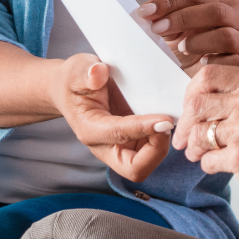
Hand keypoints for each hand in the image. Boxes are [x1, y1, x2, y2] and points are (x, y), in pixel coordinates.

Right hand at [50, 54, 173, 181]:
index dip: (144, 128)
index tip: (165, 119)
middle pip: (135, 168)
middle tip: (167, 123)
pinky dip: (161, 138)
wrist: (69, 90)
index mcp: (90, 130)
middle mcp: (104, 146)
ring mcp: (118, 147)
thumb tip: (98, 73)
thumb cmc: (73, 81)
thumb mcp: (77, 69)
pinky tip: (166, 117)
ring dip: (161, 145)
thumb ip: (87, 72)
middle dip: (157, 151)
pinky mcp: (129, 143)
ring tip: (169, 118)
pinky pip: (149, 150)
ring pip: (146, 162)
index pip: (120, 135)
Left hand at [137, 0, 238, 71]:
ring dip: (197, 41)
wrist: (202, 75)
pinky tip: (201, 64)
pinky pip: (231, 62)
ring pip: (225, 35)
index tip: (145, 12)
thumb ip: (163, 16)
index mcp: (225, 0)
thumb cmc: (188, 46)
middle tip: (157, 29)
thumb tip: (144, 13)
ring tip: (181, 48)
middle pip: (215, 10)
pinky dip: (213, 62)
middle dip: (182, 18)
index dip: (170, 1)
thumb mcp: (173, 28)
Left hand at [175, 64, 238, 212]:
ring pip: (197, 133)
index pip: (207, 75)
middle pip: (196, 103)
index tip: (190, 108)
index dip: (191, 93)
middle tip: (185, 138)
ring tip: (200, 155)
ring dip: (194, 147)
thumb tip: (204, 100)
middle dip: (185, 123)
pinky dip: (208, 166)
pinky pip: (207, 160)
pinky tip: (221, 167)